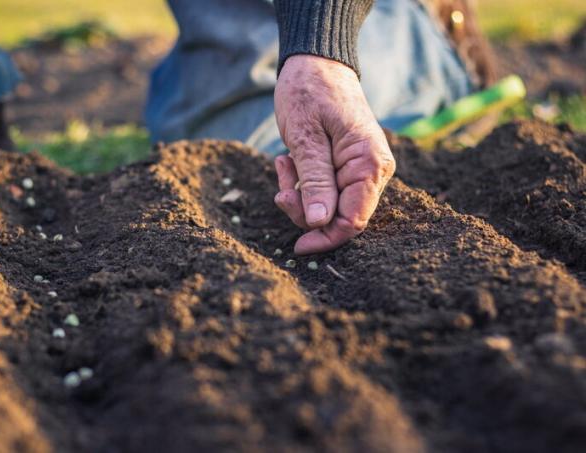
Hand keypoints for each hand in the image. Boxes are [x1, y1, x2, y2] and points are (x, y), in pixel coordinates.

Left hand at [273, 55, 395, 254]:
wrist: (316, 61)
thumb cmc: (310, 92)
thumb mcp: (305, 138)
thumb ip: (315, 181)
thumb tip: (320, 223)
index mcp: (369, 164)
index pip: (353, 220)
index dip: (325, 238)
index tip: (297, 247)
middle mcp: (373, 171)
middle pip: (340, 217)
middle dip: (306, 211)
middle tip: (280, 190)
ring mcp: (361, 169)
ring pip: (329, 206)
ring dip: (300, 194)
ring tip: (283, 164)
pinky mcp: (347, 167)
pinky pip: (325, 190)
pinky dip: (302, 183)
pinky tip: (288, 161)